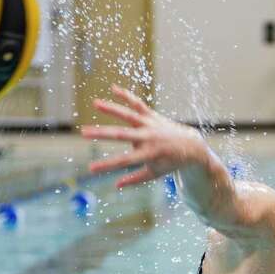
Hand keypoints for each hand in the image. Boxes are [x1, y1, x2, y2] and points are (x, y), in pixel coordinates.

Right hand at [81, 85, 206, 187]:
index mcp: (149, 154)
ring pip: (129, 115)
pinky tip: (113, 88)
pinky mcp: (152, 115)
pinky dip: (127, 96)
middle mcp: (149, 138)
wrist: (190, 146)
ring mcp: (151, 124)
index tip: (90, 168)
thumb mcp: (155, 174)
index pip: (124, 161)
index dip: (106, 165)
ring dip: (111, 109)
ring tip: (95, 103)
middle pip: (122, 135)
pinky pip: (138, 104)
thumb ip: (135, 180)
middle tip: (83, 132)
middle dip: (101, 134)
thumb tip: (116, 185)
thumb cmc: (170, 162)